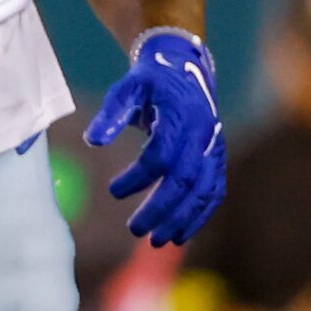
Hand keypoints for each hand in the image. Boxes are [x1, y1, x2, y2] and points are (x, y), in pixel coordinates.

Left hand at [87, 28, 225, 245]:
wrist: (185, 69)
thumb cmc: (148, 82)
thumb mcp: (126, 89)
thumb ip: (110, 114)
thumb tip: (93, 141)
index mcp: (180, 117)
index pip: (161, 156)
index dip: (138, 177)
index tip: (112, 191)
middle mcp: (203, 136)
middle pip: (185, 181)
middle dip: (162, 209)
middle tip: (135, 230)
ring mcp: (214, 149)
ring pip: (204, 191)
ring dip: (183, 219)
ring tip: (158, 241)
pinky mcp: (217, 159)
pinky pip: (214, 191)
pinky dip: (200, 215)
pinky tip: (180, 234)